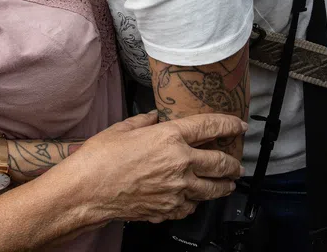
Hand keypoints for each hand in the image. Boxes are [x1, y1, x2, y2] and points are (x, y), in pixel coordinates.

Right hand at [56, 112, 244, 223]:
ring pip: (214, 188)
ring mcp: (178, 189)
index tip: (238, 126)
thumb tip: (155, 118)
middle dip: (233, 163)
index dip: (229, 125)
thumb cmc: (99, 159)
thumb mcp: (121, 129)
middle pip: (221, 163)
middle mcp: (180, 163)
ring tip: (228, 183)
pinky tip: (196, 198)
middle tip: (236, 163)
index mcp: (169, 138)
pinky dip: (197, 201)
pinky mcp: (170, 208)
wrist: (87, 191)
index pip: (210, 127)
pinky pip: (194, 206)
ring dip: (224, 185)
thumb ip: (144, 122)